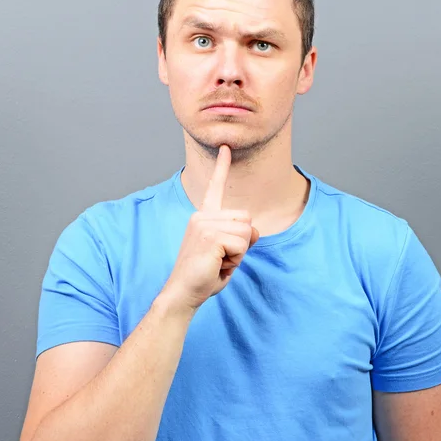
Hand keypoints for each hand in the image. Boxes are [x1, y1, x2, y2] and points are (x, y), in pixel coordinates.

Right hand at [164, 145, 259, 311]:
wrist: (184, 293)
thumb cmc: (205, 274)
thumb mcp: (228, 253)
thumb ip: (242, 238)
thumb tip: (255, 230)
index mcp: (204, 217)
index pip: (215, 187)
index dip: (221, 167)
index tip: (225, 147)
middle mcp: (202, 216)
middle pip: (247, 218)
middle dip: (243, 242)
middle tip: (222, 258)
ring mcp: (204, 224)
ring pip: (247, 232)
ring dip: (239, 253)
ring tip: (218, 262)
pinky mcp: (209, 236)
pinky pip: (242, 244)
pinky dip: (236, 260)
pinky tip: (217, 266)